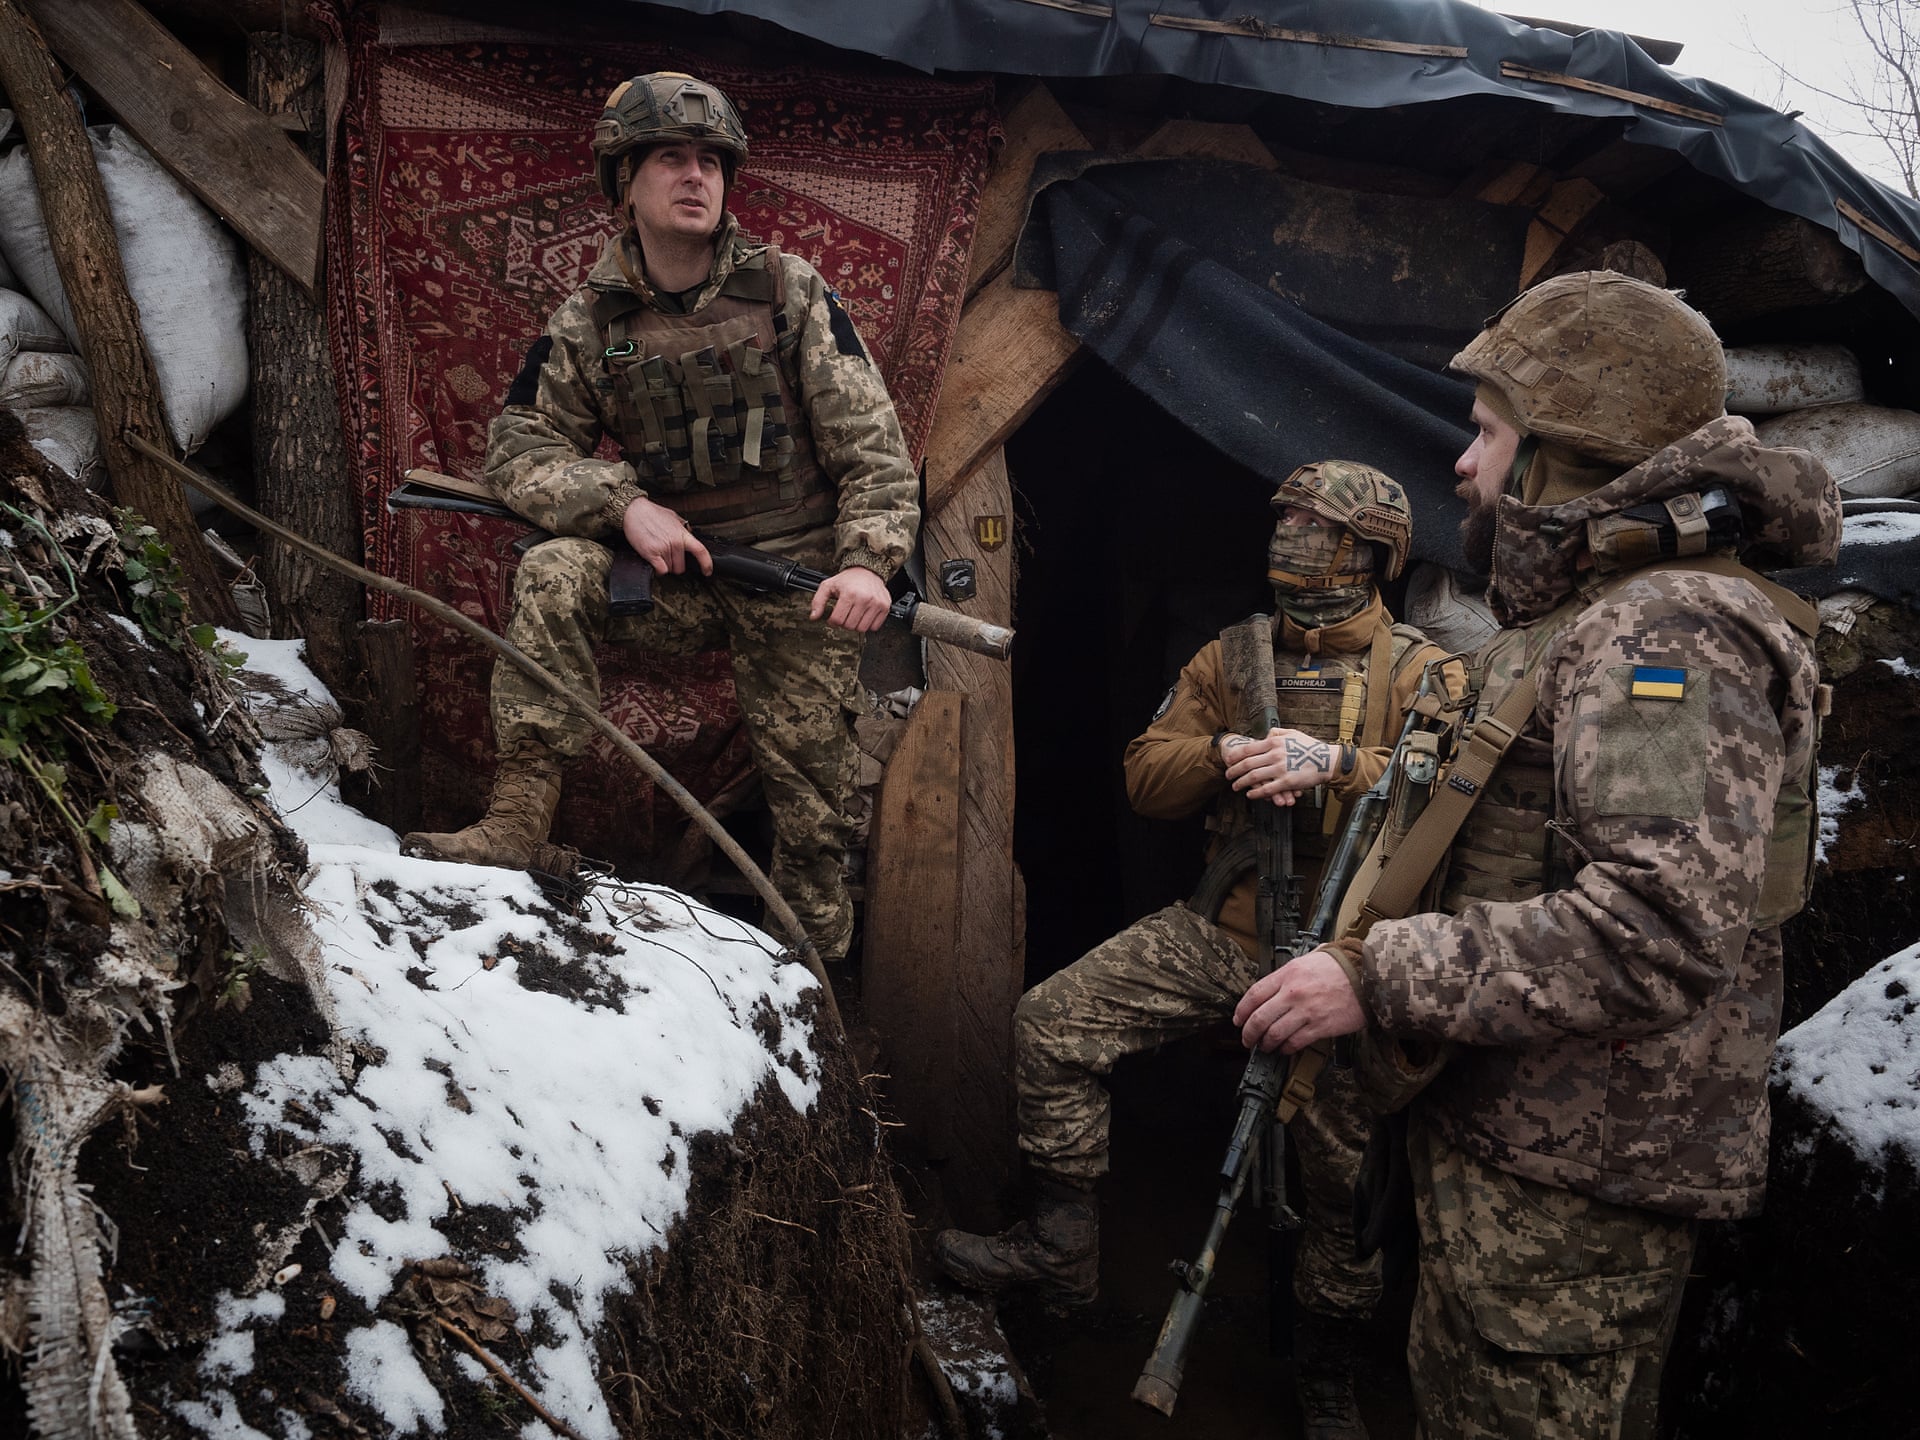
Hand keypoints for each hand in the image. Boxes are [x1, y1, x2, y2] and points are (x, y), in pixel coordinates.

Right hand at [621, 496, 711, 576]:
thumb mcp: (673, 517)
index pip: (701, 551)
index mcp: (682, 534)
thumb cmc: (651, 513)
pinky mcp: (651, 553)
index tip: (707, 571)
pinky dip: (658, 569)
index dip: (706, 564)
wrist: (634, 511)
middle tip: (667, 556)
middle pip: (681, 567)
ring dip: (664, 565)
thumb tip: (689, 534)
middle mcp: (675, 542)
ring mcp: (664, 548)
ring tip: (657, 553)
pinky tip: (654, 561)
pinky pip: (660, 570)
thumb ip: (683, 528)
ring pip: (669, 569)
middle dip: (675, 564)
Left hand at [810, 565, 890, 631]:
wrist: (868, 570)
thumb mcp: (828, 585)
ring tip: (854, 614)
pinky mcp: (885, 607)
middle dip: (844, 623)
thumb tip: (814, 616)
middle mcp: (864, 598)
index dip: (833, 621)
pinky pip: (875, 627)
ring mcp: (876, 603)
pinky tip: (864, 615)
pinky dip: (868, 624)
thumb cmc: (848, 579)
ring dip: (856, 625)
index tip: (834, 617)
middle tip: (845, 614)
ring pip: (862, 628)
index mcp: (849, 593)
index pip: (838, 620)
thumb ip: (818, 601)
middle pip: (850, 626)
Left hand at [1221, 727, 1335, 806]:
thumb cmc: (1310, 747)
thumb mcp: (1293, 733)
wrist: (1327, 760)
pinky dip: (1256, 793)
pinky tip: (1250, 795)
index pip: (1248, 749)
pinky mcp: (1286, 782)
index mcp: (1274, 742)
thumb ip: (1277, 733)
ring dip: (1241, 783)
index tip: (1228, 760)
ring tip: (1235, 786)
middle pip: (1247, 764)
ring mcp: (1280, 768)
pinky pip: (1267, 789)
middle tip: (1228, 775)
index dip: (1235, 756)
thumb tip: (1265, 734)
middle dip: (1234, 771)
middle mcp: (1275, 754)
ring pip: (1254, 777)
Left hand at [1232, 948, 1365, 1053]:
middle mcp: (1292, 993)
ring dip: (1266, 1044)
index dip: (1241, 1011)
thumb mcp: (1308, 960)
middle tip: (1247, 1040)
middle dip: (1248, 1033)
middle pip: (1259, 1018)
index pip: (1254, 994)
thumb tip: (1273, 985)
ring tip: (1265, 1047)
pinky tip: (1284, 1049)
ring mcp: (1306, 1012)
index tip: (1238, 1020)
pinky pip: (1295, 1042)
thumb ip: (1289, 972)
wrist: (1368, 977)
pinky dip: (1286, 1049)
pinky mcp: (1320, 1027)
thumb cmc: (1341, 967)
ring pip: (1274, 1034)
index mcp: (1287, 974)